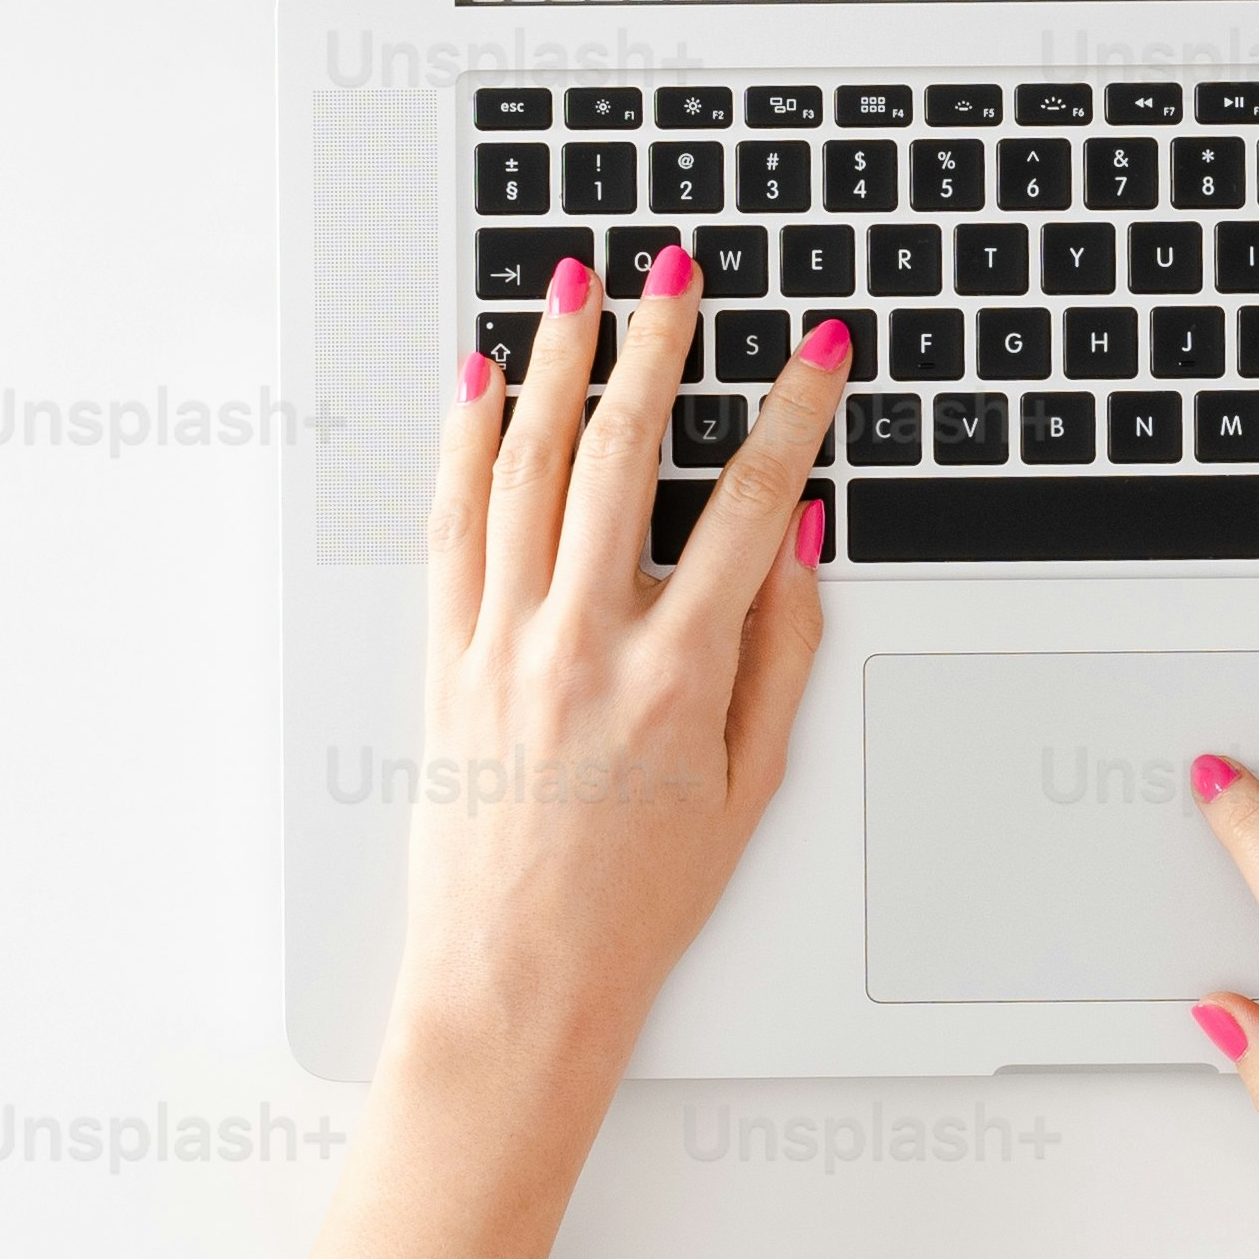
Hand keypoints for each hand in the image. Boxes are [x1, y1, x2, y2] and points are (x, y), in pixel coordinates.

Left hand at [291, 248, 840, 1258]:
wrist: (515, 985)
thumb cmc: (636, 908)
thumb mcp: (751, 789)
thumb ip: (783, 656)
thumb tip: (799, 545)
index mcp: (677, 677)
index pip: (749, 506)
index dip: (792, 415)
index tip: (816, 354)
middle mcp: (584, 644)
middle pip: (622, 455)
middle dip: (656, 347)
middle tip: (676, 273)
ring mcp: (502, 646)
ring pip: (526, 469)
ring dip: (553, 365)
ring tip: (573, 289)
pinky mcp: (442, 660)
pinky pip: (451, 527)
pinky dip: (462, 446)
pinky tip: (476, 386)